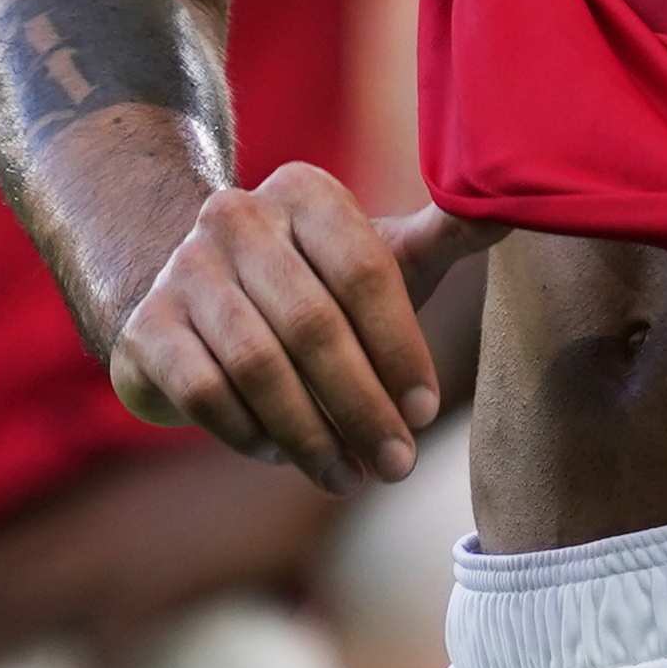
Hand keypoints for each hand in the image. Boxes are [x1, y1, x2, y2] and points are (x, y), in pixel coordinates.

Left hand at [0, 444, 343, 667]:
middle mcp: (75, 530)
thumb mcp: (135, 476)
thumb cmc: (218, 467)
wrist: (287, 463)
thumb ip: (78, 496)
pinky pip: (99, 665)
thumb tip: (24, 529)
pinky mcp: (158, 595)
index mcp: (67, 499)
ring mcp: (114, 564)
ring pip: (14, 620)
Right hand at [105, 166, 497, 493]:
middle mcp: (236, 215)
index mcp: (304, 191)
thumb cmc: (309, 283)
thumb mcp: (377, 258)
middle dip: (362, 407)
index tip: (426, 410)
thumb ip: (443, 238)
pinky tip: (282, 455)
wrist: (187, 296)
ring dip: (310, 435)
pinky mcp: (144, 326)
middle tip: (397, 467)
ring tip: (348, 477)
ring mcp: (183, 269)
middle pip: (313, 325)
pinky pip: (206, 394)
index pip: (364, 269)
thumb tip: (522, 207)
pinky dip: (251, 434)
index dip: (400, 347)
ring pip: (258, 367)